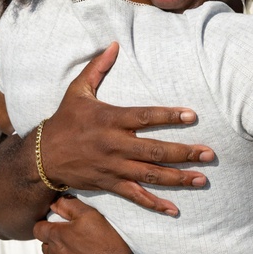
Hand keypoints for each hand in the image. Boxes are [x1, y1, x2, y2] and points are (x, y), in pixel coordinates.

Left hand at [34, 196, 131, 253]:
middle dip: (55, 241)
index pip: (37, 229)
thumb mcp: (91, 216)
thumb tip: (54, 203)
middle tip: (74, 240)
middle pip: (45, 245)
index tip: (57, 226)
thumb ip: (69, 206)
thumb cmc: (106, 244)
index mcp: (56, 237)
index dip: (45, 225)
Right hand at [41, 42, 214, 216]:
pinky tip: (173, 209)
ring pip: (150, 174)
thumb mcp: (77, 90)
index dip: (169, 116)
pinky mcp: (110, 183)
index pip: (145, 117)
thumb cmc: (64, 120)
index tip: (192, 116)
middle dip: (184, 153)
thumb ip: (97, 67)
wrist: (42, 156)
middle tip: (209, 153)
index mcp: (110, 119)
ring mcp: (113, 167)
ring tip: (201, 178)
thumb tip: (113, 44)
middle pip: (155, 150)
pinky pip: (135, 195)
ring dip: (178, 178)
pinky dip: (154, 203)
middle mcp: (114, 144)